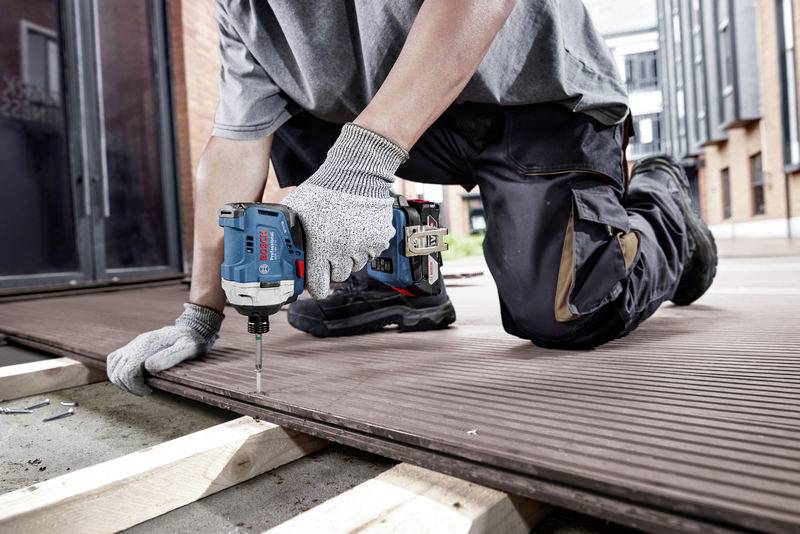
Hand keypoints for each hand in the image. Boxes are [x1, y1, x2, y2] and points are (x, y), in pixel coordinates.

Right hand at [107, 303, 222, 394]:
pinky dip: (117, 372)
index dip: (135, 387)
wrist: (191, 328)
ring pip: (113, 367)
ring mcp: (133, 345)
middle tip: (145, 390)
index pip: (127, 372)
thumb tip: (148, 367)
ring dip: (122, 381)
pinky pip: (114, 359)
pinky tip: (133, 377)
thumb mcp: (188, 348)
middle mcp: (137, 344)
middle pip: (117, 373)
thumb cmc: (193, 341)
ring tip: (139, 386)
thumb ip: (170, 357)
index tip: (149, 391)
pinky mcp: (133, 346)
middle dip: (128, 387)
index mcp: (148, 346)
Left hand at [283, 185, 393, 298]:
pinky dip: (365, 247)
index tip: (315, 287)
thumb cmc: (324, 190)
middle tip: (329, 252)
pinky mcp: (379, 240)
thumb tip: (273, 244)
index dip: (315, 288)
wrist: (355, 174)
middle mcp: (343, 250)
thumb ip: (287, 230)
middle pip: (338, 276)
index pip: (318, 285)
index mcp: (320, 246)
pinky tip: (358, 231)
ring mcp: (363, 246)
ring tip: (344, 237)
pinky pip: (371, 253)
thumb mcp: (296, 209)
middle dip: (332, 267)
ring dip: (349, 257)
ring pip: (356, 265)